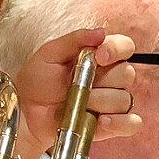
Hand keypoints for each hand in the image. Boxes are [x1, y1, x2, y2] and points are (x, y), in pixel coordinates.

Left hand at [14, 30, 143, 142]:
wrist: (26, 112)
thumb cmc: (37, 82)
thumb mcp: (50, 53)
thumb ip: (75, 39)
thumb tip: (101, 32)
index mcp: (99, 58)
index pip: (125, 47)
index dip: (117, 50)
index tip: (99, 57)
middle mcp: (110, 79)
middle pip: (127, 74)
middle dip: (105, 79)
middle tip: (79, 85)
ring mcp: (111, 103)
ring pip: (125, 99)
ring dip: (102, 102)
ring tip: (80, 105)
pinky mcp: (111, 126)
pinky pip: (131, 124)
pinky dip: (120, 122)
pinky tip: (101, 120)